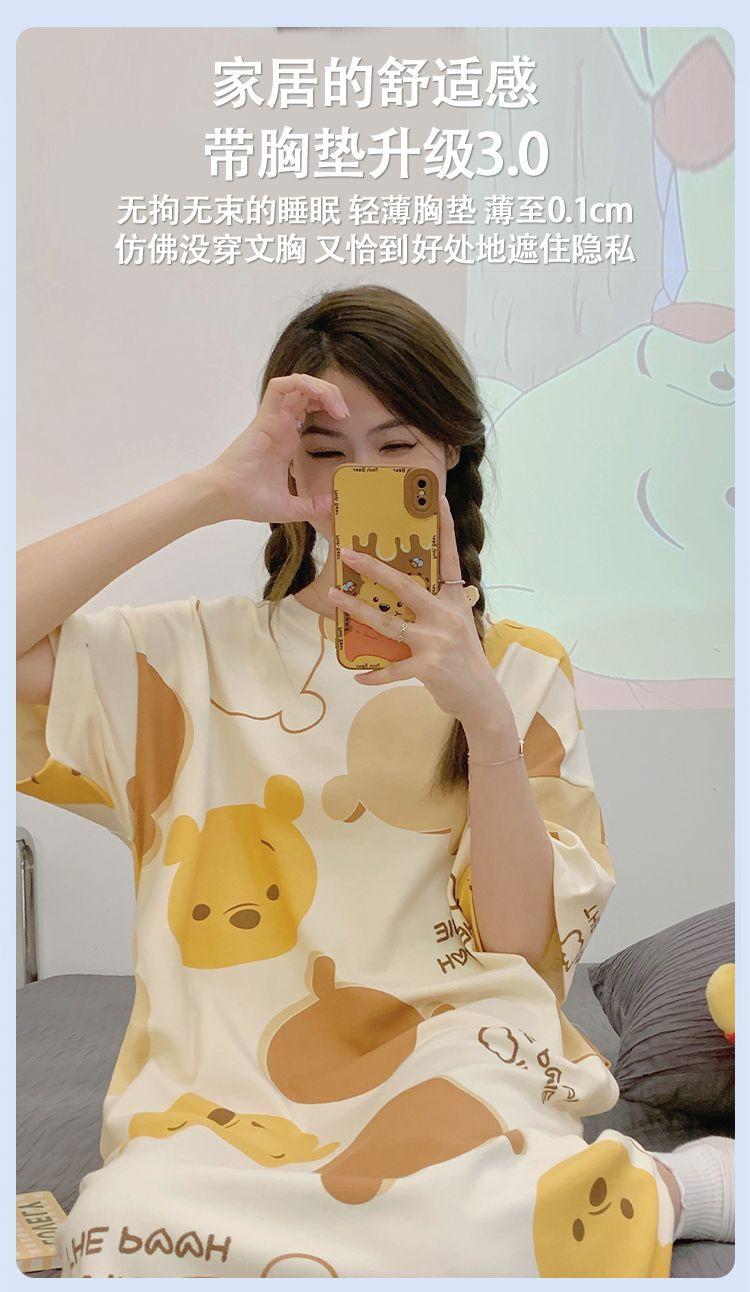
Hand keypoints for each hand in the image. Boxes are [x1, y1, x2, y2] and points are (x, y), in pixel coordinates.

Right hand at [201, 374, 348, 524]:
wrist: (225, 499)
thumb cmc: (249, 501)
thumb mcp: (290, 508)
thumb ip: (312, 506)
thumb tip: (333, 505)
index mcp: (287, 440)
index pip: (310, 409)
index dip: (330, 408)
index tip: (345, 423)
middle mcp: (281, 425)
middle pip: (308, 393)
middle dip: (331, 395)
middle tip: (344, 413)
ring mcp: (273, 419)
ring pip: (298, 384)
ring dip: (321, 387)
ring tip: (336, 406)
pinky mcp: (264, 417)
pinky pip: (280, 387)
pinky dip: (301, 383)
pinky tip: (318, 396)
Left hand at [328, 495, 510, 732]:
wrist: (481, 697)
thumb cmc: (464, 659)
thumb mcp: (457, 625)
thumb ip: (436, 607)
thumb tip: (403, 592)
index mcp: (455, 601)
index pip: (450, 558)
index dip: (445, 528)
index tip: (437, 500)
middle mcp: (446, 616)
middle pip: (405, 585)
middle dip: (374, 568)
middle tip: (349, 554)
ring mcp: (437, 641)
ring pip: (388, 622)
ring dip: (357, 610)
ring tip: (334, 597)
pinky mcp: (428, 667)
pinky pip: (393, 668)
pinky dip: (374, 674)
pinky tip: (358, 675)